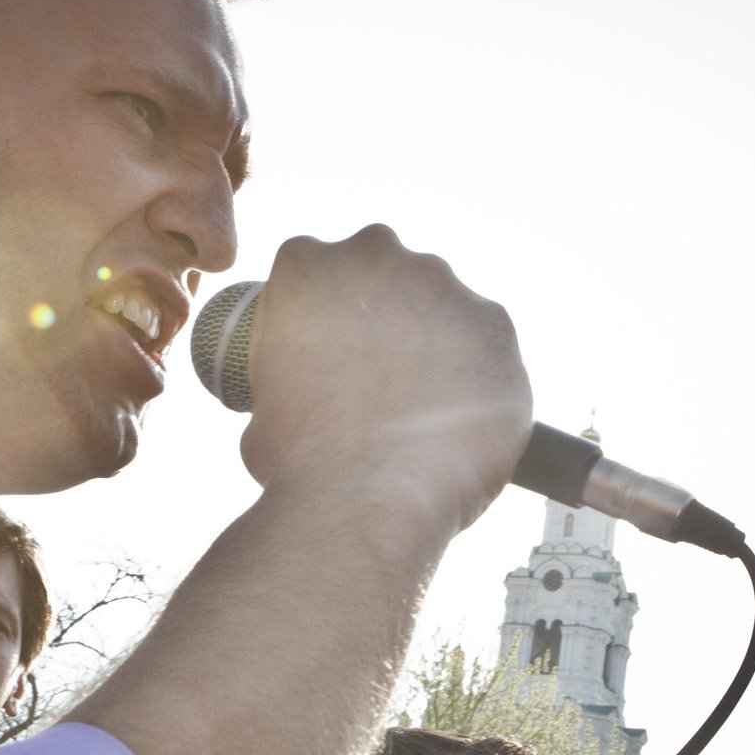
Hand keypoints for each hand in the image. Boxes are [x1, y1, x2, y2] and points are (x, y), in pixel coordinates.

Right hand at [238, 226, 531, 537]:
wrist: (368, 499)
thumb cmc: (302, 464)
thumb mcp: (261, 412)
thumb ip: (284, 384)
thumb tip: (298, 405)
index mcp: (305, 265)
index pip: (315, 266)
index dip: (323, 309)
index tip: (330, 349)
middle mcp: (375, 255)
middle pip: (382, 269)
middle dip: (383, 311)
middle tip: (379, 374)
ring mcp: (442, 284)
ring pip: (440, 301)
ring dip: (434, 338)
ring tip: (423, 405)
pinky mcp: (494, 322)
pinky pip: (487, 340)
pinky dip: (478, 371)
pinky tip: (460, 415)